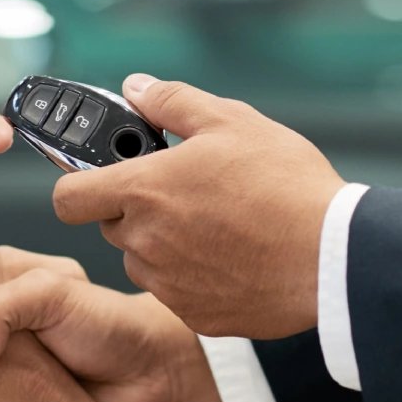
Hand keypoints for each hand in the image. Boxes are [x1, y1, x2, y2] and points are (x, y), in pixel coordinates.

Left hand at [51, 74, 344, 340]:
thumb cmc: (286, 184)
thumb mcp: (232, 120)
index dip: (80, 184)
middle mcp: (145, 242)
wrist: (333, 254)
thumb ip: (172, 102)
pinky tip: (234, 255)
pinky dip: (195, 276)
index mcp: (144, 190)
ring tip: (218, 223)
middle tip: (185, 191)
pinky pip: (177, 291)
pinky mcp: (195, 314)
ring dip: (164, 244)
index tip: (102, 177)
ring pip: (144, 260)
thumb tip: (137, 87)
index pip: (68, 197)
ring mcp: (168, 283)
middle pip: (112, 226)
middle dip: (136, 208)